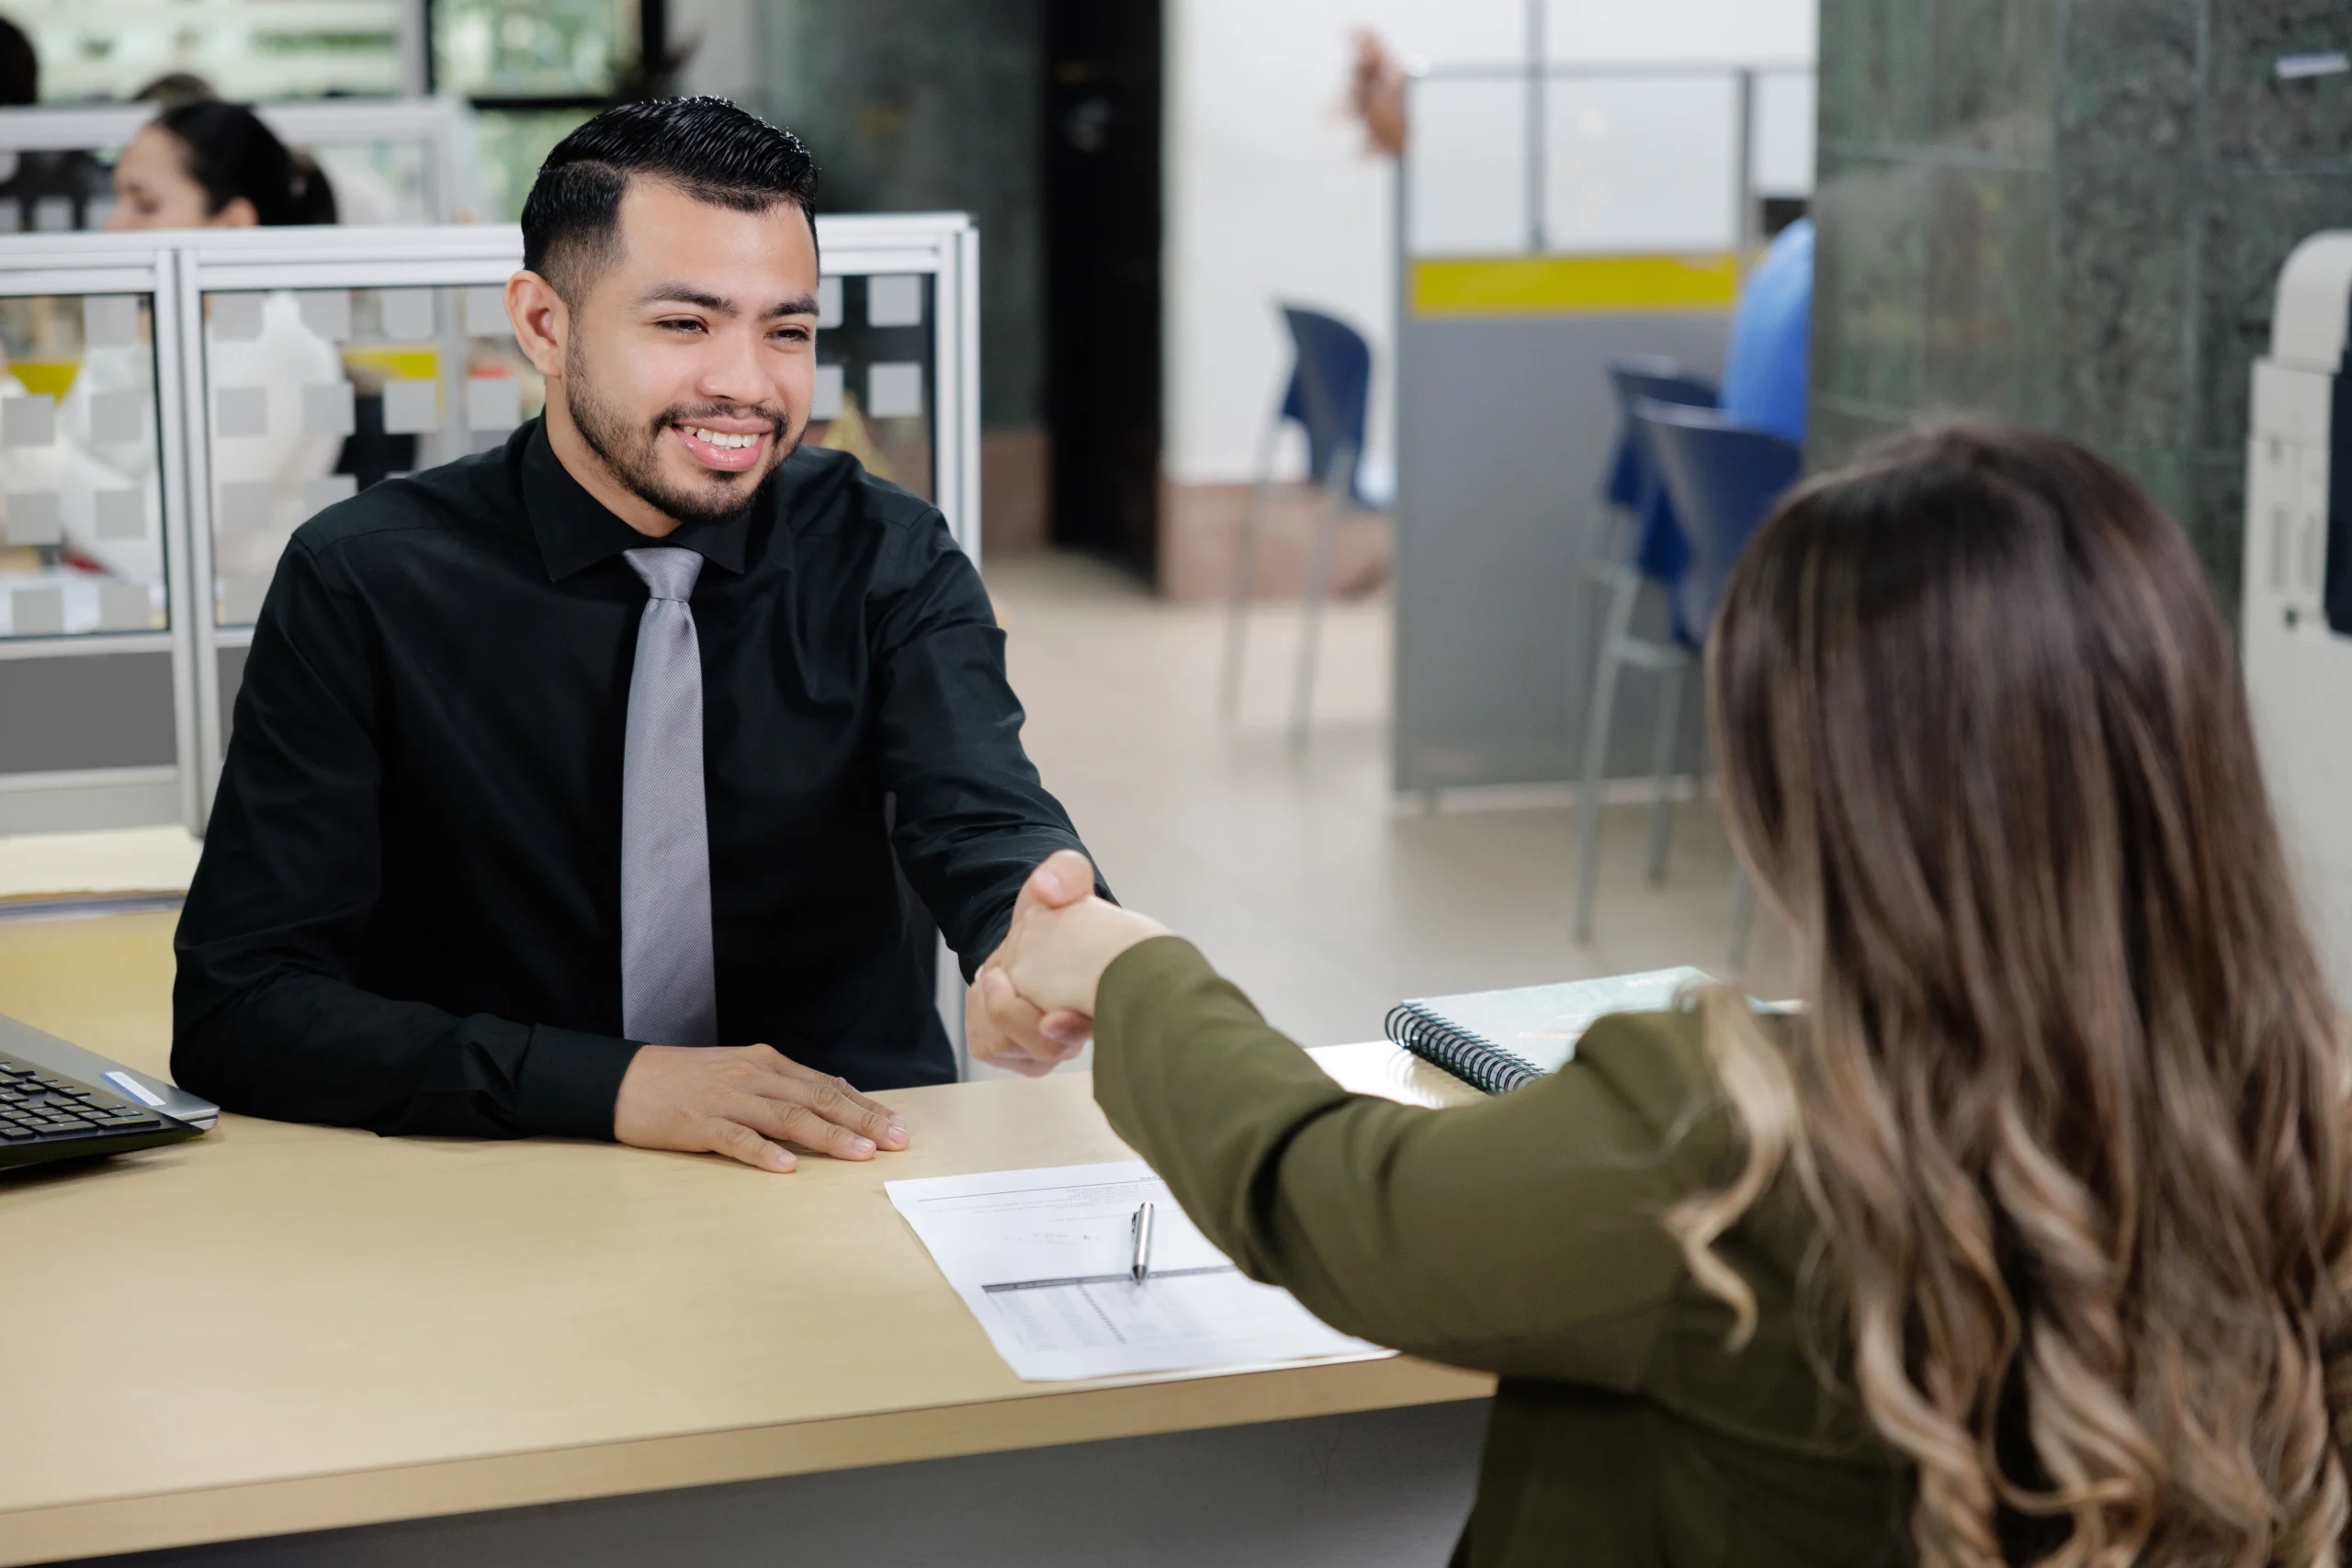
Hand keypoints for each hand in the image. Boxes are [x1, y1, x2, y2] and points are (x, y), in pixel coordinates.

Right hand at [613, 1043, 907, 1172]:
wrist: (627, 1079)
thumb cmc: (688, 1082)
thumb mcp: (741, 1075)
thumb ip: (781, 1089)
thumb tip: (830, 1107)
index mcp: (768, 1064)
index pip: (827, 1086)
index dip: (866, 1106)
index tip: (898, 1126)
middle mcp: (754, 1076)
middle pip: (817, 1099)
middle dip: (862, 1120)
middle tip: (896, 1141)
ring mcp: (727, 1098)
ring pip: (786, 1116)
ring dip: (827, 1135)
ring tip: (859, 1153)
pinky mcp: (699, 1122)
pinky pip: (736, 1138)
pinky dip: (763, 1152)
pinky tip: (787, 1167)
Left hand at [966, 850, 1103, 1077]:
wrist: (1034, 941)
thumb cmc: (1057, 922)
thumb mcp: (1064, 885)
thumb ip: (1065, 874)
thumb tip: (1048, 891)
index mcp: (1103, 997)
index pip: (1093, 1027)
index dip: (1072, 1027)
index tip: (1052, 1019)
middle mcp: (1082, 1031)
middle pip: (1047, 1045)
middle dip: (1013, 1013)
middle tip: (996, 976)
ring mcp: (1052, 1048)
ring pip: (1011, 1046)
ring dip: (991, 1006)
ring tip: (997, 975)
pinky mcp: (1018, 1056)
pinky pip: (988, 1047)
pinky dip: (978, 1016)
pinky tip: (992, 991)